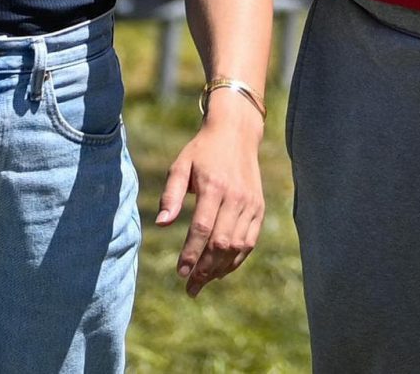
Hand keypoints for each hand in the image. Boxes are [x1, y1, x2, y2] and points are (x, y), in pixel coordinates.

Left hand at [155, 102, 263, 296]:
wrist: (236, 132)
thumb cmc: (202, 151)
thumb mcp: (180, 166)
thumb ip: (171, 195)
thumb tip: (161, 225)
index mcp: (214, 187)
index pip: (202, 229)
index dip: (191, 254)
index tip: (180, 273)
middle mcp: (236, 197)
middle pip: (221, 243)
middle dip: (204, 269)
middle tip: (190, 286)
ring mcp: (251, 204)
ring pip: (237, 247)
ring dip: (220, 269)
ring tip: (202, 282)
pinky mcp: (259, 208)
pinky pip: (249, 242)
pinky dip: (236, 260)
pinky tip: (221, 270)